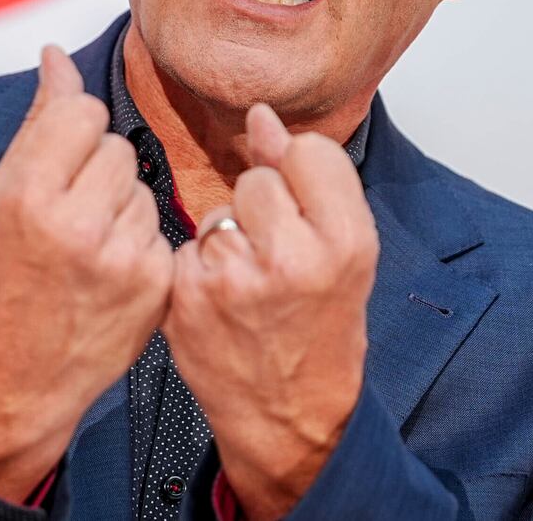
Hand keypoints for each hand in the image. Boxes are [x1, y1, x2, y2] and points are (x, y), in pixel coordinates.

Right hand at [0, 45, 172, 500]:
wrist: (14, 373)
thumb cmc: (4, 278)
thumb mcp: (4, 195)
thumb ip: (40, 122)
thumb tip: (56, 57)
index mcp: (27, 192)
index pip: (84, 113)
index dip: (75, 135)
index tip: (60, 167)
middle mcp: (74, 222)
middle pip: (119, 148)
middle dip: (98, 173)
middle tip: (69, 218)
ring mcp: (119, 256)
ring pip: (144, 188)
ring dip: (121, 207)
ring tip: (87, 247)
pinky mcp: (153, 283)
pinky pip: (160, 229)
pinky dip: (139, 244)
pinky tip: (109, 273)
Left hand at [163, 104, 378, 520]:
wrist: (291, 416)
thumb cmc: (323, 330)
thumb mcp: (344, 252)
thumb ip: (306, 177)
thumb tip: (260, 115)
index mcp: (345, 240)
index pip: (307, 150)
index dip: (300, 176)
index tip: (305, 210)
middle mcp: (291, 257)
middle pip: (256, 178)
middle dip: (261, 207)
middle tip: (277, 258)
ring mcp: (234, 278)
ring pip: (218, 210)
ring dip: (228, 237)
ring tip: (250, 283)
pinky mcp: (188, 297)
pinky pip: (188, 246)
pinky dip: (199, 267)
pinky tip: (221, 300)